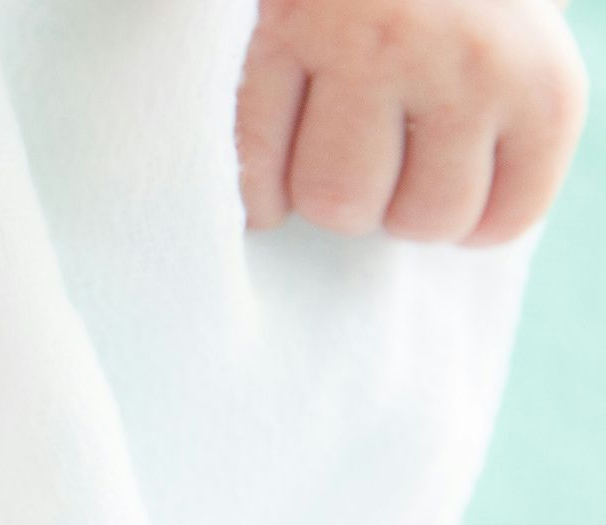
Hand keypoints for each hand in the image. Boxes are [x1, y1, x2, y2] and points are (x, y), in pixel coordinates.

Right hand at [237, 0, 585, 244]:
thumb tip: (441, 219)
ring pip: (332, 199)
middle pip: (415, 219)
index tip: (435, 176)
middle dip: (386, 205)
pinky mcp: (285, 33)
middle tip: (375, 160)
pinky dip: (253, 184)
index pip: (499, 221)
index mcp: (540, 81)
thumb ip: (494, 128)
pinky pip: (255, 157)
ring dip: (318, 193)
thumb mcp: (514, 45)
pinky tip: (265, 175)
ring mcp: (369, 48)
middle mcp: (466, 65)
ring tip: (323, 153)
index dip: (459, 216)